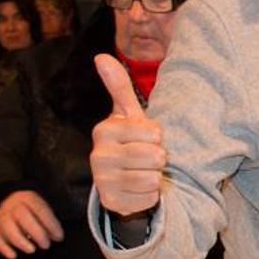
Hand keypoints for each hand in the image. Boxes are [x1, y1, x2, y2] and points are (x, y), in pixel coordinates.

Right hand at [0, 190, 63, 258]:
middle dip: (37, 233)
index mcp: (28, 197)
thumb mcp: (42, 210)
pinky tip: (13, 256)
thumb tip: (57, 237)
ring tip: (32, 250)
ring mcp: (1, 216)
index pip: (40, 209)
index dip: (51, 224)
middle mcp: (12, 205)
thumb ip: (49, 221)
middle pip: (22, 216)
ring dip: (20, 241)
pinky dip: (4, 249)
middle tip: (46, 245)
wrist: (10, 205)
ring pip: (7, 227)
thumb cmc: (32, 211)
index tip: (59, 237)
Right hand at [90, 53, 166, 215]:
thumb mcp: (128, 115)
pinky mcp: (111, 202)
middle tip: (149, 158)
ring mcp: (103, 181)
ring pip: (151, 178)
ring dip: (156, 176)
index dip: (158, 137)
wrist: (123, 181)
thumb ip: (119, 87)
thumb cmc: (131, 142)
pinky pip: (148, 198)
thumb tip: (100, 56)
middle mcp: (98, 156)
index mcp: (104, 131)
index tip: (148, 138)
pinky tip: (140, 189)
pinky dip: (151, 195)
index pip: (153, 132)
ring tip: (145, 172)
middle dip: (159, 158)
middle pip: (154, 156)